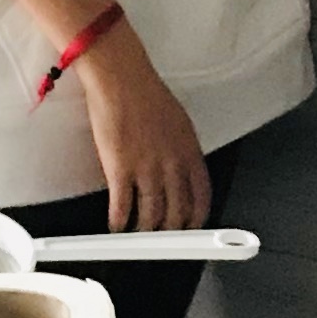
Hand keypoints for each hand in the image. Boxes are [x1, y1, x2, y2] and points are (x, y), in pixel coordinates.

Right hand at [76, 36, 210, 231]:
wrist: (122, 80)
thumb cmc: (146, 94)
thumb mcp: (178, 122)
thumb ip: (180, 149)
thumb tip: (178, 168)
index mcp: (189, 151)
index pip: (201, 195)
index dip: (197, 216)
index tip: (192, 226)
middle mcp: (172, 164)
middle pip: (177, 211)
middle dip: (170, 230)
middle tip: (162, 237)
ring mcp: (147, 169)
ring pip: (151, 215)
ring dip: (144, 230)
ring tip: (137, 234)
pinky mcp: (121, 170)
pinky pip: (122, 206)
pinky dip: (118, 221)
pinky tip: (115, 226)